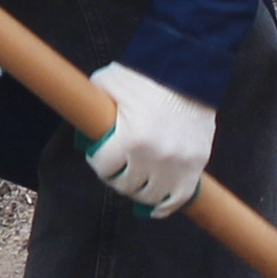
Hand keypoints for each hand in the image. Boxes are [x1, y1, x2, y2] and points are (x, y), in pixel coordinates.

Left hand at [83, 63, 213, 216]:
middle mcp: (154, 157)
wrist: (190, 70)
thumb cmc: (145, 75)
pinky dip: (164, 206)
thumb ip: (93, 105)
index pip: (103, 167)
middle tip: (117, 167)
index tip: (99, 155)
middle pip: (125, 185)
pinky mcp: (196, 166)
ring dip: (139, 190)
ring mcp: (177, 165)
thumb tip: (80, 120)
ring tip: (135, 180)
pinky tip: (153, 206)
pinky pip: (178, 200)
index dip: (98, 161)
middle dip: (117, 176)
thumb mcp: (108, 83)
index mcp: (130, 138)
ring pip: (149, 196)